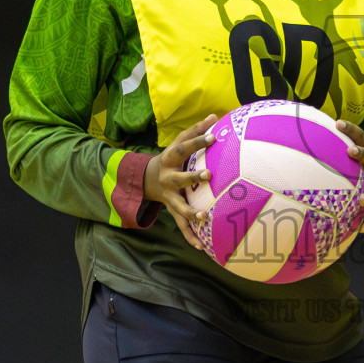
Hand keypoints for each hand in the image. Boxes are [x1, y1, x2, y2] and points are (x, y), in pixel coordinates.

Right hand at [145, 115, 217, 249]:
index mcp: (170, 159)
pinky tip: (202, 247)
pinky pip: (181, 226)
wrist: (147, 179)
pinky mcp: (172, 210)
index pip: (184, 148)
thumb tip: (216, 116)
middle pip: (179, 179)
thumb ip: (196, 130)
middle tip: (209, 175)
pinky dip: (190, 237)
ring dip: (191, 212)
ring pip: (179, 207)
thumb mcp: (178, 142)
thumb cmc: (171, 158)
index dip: (197, 142)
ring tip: (205, 216)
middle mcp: (168, 179)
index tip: (213, 137)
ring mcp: (169, 197)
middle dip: (192, 177)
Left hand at [335, 119, 363, 233]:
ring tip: (361, 200)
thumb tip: (299, 130)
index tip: (338, 123)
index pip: (361, 137)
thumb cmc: (353, 167)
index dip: (351, 130)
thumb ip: (330, 147)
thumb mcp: (346, 155)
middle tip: (351, 151)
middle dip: (363, 154)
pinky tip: (362, 229)